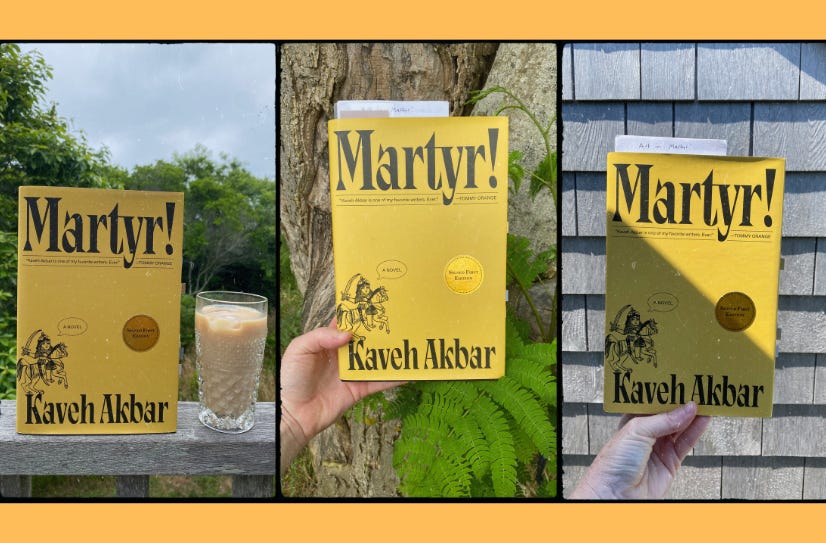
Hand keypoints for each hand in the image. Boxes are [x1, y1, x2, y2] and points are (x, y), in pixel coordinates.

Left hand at [280, 320, 402, 469]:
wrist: (293, 413)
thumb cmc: (291, 379)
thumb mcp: (300, 349)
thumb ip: (321, 337)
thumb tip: (349, 333)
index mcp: (327, 342)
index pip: (346, 324)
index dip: (359, 314)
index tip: (376, 303)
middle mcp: (342, 355)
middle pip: (365, 340)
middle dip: (380, 331)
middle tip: (399, 320)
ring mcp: (352, 372)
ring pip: (375, 359)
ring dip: (390, 353)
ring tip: (408, 342)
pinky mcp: (359, 389)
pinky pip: (379, 382)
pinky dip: (394, 378)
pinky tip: (409, 371)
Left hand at [570, 402, 709, 499]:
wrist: (615, 494)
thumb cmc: (613, 463)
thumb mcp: (635, 432)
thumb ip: (662, 421)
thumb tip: (686, 409)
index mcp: (632, 421)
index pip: (652, 402)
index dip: (666, 393)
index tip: (680, 381)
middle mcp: (646, 433)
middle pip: (669, 414)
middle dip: (682, 402)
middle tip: (697, 388)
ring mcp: (659, 448)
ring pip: (680, 428)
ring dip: (693, 416)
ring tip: (707, 400)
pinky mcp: (670, 462)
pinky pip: (686, 443)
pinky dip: (696, 431)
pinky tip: (704, 419)